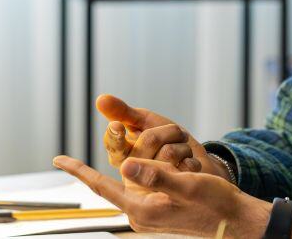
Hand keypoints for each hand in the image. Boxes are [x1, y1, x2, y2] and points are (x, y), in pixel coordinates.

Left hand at [53, 155, 269, 236]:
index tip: (58, 159)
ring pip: (137, 176)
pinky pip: (149, 182)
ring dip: (146, 162)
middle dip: (126, 156)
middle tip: (133, 135)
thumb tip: (125, 166)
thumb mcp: (186, 185)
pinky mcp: (160, 208)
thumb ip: (156, 176)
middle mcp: (141, 212)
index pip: (102, 186)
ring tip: (165, 159)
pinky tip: (172, 167)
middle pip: (120, 177)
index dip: (79, 171)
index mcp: (141, 210)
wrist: (235, 220)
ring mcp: (150, 211)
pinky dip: (155, 168)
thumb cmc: (214, 204)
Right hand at [97, 94, 228, 178]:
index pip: (114, 145)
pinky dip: (191, 159)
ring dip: (182, 145)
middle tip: (176, 132)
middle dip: (167, 130)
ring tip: (182, 151)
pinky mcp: (173, 191)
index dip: (115, 136)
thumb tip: (100, 99)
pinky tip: (188, 165)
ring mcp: (153, 185)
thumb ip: (124, 113)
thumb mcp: (144, 122)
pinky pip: (186, 166)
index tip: (117, 126)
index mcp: (124, 155)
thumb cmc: (165, 140)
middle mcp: (134, 173)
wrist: (191, 159)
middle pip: (150, 139)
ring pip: (169, 152)